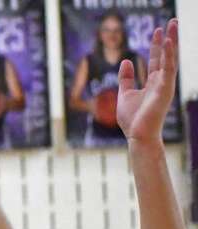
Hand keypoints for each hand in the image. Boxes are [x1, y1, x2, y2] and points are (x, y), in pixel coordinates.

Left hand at [118, 20, 177, 142]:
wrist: (137, 136)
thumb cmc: (132, 119)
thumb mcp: (125, 94)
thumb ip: (126, 78)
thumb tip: (126, 61)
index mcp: (153, 82)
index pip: (156, 59)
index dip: (157, 45)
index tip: (157, 30)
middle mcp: (161, 81)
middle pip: (166, 55)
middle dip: (168, 38)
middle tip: (172, 21)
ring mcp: (165, 85)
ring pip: (170, 58)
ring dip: (172, 41)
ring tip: (173, 24)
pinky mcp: (165, 89)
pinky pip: (168, 69)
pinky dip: (168, 55)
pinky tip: (168, 42)